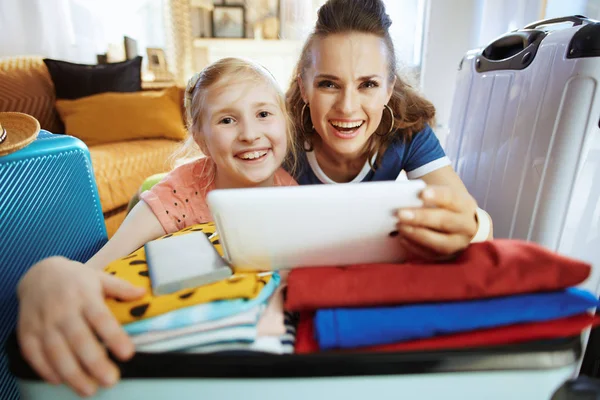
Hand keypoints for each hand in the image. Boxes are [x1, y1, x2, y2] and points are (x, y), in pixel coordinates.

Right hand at [17, 256, 145, 396]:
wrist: (38, 273)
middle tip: (111, 380)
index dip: (114, 337)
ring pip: (56, 352)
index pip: (101, 318)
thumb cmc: (76, 279)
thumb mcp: (100, 277)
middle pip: (79, 339)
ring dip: (72, 373)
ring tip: (89, 390)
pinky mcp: (27, 332)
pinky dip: (45, 369)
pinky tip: (60, 381)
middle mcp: (63, 310)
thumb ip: (121, 288)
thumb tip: (143, 293)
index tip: (128, 354)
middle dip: (94, 363)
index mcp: (85, 296)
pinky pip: (34, 354)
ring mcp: (43, 322)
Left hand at [396, 185, 477, 260]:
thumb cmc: (443, 206)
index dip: (437, 195)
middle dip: (422, 217)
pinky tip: (402, 238)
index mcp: (464, 205)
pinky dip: (415, 246)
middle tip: (401, 214)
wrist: (458, 223)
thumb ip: (426, 196)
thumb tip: (404, 197)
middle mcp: (466, 225)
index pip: (452, 198)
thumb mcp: (441, 197)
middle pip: (446, 221)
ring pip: (441, 242)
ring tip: (399, 226)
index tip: (422, 193)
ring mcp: (459, 243)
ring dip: (418, 234)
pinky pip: (432, 254)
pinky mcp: (448, 256)